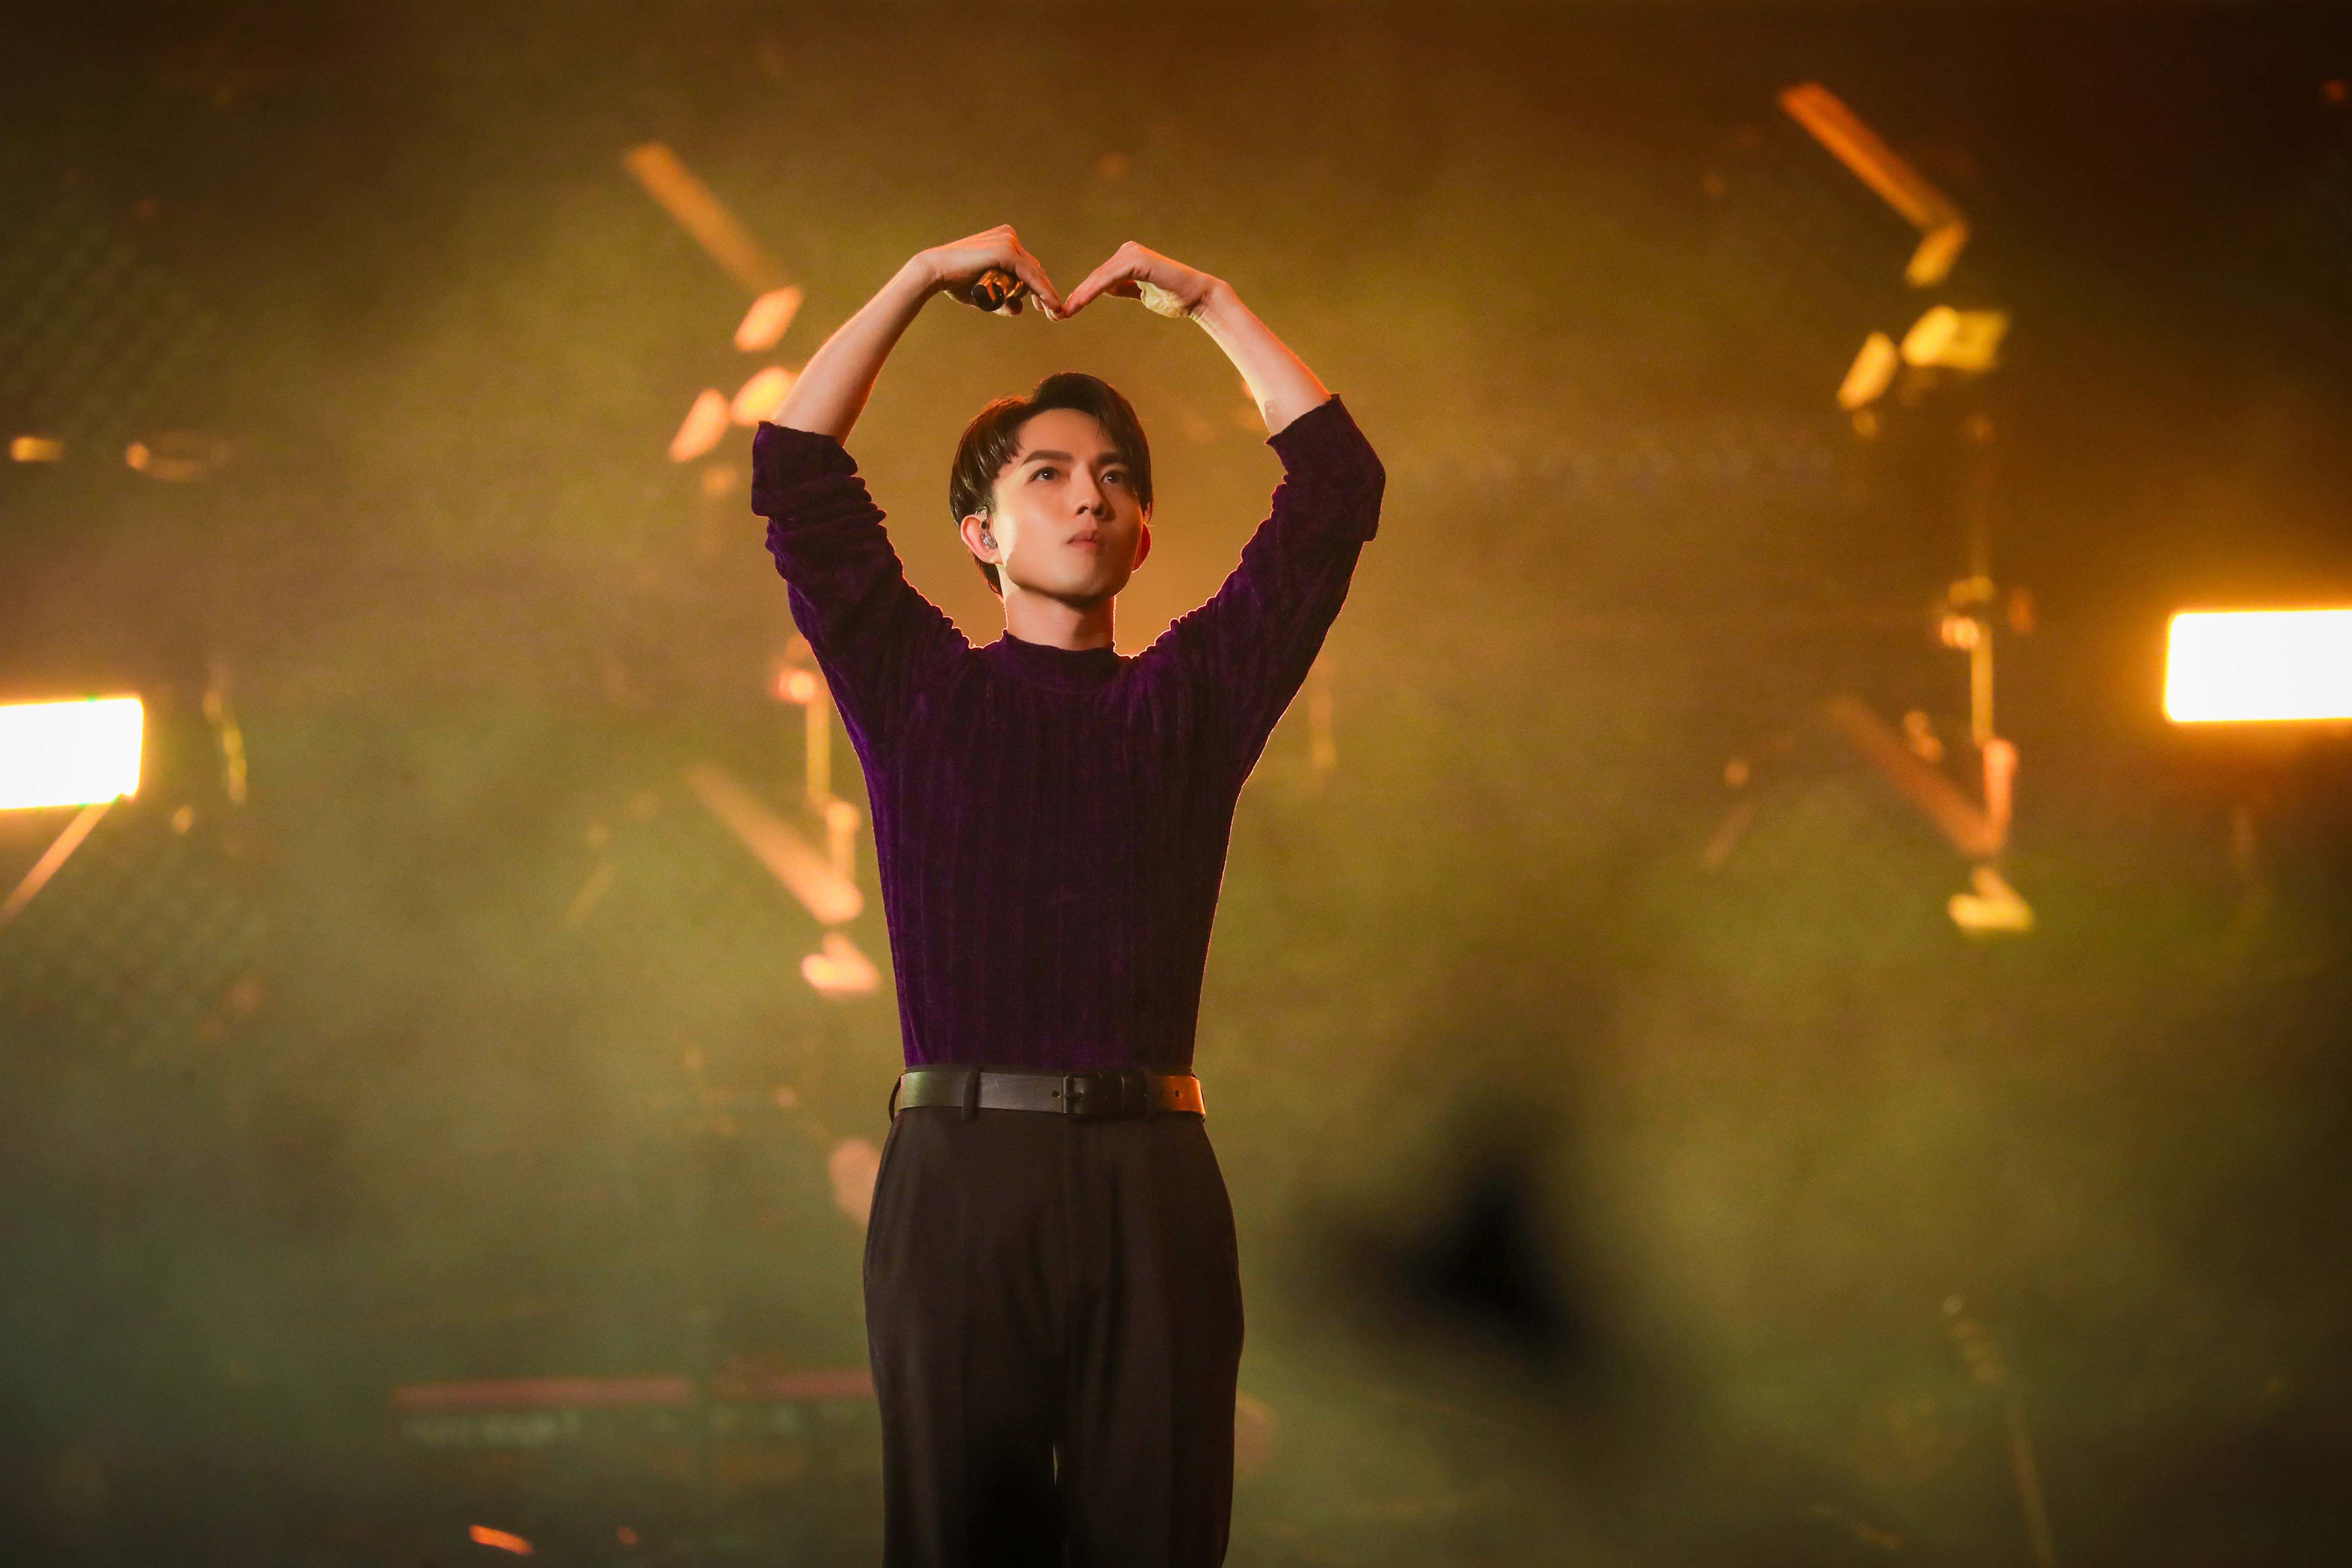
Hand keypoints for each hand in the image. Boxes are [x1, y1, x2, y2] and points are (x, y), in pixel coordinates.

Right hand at [917, 225, 1065, 317]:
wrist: (936, 271)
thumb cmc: (955, 282)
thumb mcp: (985, 294)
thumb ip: (1002, 301)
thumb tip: (1020, 309)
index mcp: (1004, 240)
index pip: (1028, 266)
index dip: (1039, 287)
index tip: (1045, 307)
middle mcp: (1009, 237)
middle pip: (1034, 269)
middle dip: (1045, 292)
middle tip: (1054, 314)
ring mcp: (1008, 242)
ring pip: (1034, 273)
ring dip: (1045, 295)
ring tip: (1051, 312)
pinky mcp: (1007, 251)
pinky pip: (1030, 275)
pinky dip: (1042, 291)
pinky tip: (1051, 305)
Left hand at [1062, 242, 1223, 319]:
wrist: (1197, 297)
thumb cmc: (1173, 297)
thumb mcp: (1140, 292)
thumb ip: (1122, 287)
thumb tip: (1105, 289)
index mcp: (1127, 259)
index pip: (1098, 279)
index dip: (1081, 296)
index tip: (1064, 313)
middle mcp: (1127, 252)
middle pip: (1094, 277)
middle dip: (1076, 297)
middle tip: (1056, 314)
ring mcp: (1132, 254)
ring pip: (1099, 278)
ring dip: (1080, 296)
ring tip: (1065, 312)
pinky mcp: (1137, 260)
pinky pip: (1110, 277)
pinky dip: (1093, 291)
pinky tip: (1080, 303)